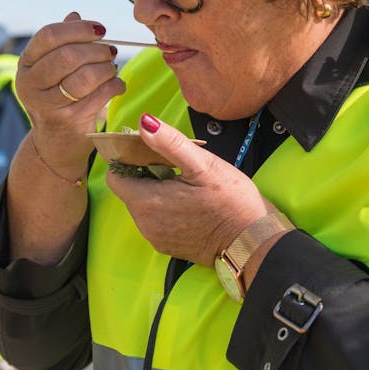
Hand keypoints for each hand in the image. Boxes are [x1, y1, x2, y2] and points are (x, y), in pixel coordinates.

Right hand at [16, 12, 125, 169]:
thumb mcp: (52, 69)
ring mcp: (48, 105)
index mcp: (26, 64)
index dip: (78, 28)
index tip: (100, 30)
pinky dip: (115, 85)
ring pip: (86, 76)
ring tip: (112, 68)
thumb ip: (62, 43)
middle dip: (96, 50)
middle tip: (110, 51)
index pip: (49, 35)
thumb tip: (75, 15)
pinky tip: (116, 84)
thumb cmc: (58, 98)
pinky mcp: (69, 121)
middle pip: (68, 55)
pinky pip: (100, 95)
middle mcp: (31, 84)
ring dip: (107, 68)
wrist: (55, 143)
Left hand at [105, 113, 276, 265]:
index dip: (128, 160)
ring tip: (183, 184)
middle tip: (174, 166)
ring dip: (154, 192)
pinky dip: (164, 209)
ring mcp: (155, 237)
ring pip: (141, 206)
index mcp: (147, 201)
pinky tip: (188, 203)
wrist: (253, 242)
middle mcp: (144, 223)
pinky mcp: (166, 247)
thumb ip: (169, 143)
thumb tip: (144, 122)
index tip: (149, 151)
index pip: (116, 176)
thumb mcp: (203, 165)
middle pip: (129, 190)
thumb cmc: (232, 201)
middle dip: (144, 175)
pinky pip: (154, 221)